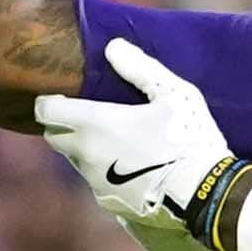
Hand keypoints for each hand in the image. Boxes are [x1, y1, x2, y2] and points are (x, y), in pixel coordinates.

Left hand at [34, 39, 249, 247]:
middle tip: (89, 115)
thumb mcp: (173, 94)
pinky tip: (131, 165)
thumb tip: (113, 47)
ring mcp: (96, 183)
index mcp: (96, 124)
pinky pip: (96, 182)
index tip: (63, 96)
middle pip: (54, 138)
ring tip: (117, 139)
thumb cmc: (189, 138)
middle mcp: (87, 156)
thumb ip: (140, 69)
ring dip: (86, 149)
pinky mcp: (109, 203)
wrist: (205, 195)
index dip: (49, 102)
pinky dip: (104, 171)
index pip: (46, 113)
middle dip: (63, 125)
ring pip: (76, 161)